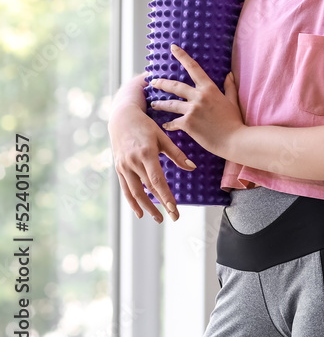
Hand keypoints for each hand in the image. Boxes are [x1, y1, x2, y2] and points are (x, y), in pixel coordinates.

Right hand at [109, 80, 195, 222]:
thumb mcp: (163, 136)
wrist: (122, 118)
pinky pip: (125, 189)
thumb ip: (177, 154)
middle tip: (173, 217)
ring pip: (135, 192)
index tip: (174, 209)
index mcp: (146, 154)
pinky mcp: (119, 168)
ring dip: (147, 207)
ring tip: (159, 219)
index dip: (165, 196)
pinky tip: (139, 213)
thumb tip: (192, 168)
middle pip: (148, 189)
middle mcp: (133, 162)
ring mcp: (124, 166)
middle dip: (161, 205)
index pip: (157, 180)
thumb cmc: (146, 126)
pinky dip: (132, 202)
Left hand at [148, 44, 244, 156]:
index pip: (194, 67)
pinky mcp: (188, 124)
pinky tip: (165, 126)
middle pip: (175, 86)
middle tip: (153, 82)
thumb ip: (229, 87)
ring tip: (154, 105)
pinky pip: (173, 123)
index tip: (173, 48)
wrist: (234, 140)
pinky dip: (169, 125)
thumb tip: (229, 74)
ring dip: (160, 104)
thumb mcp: (233, 101)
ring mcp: (192, 110)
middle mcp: (199, 96)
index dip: (182, 56)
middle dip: (162, 83)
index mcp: (209, 88)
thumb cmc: (235, 121)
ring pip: (170, 104)